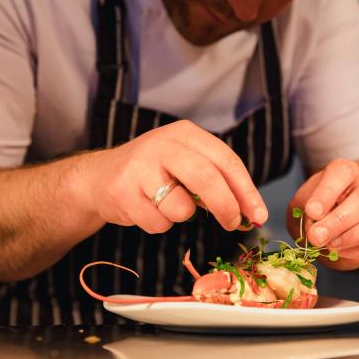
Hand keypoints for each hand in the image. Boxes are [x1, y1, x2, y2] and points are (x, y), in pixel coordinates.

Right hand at [77, 120, 267, 232]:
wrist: (99, 177)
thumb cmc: (154, 173)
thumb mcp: (185, 164)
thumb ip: (216, 181)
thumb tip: (251, 213)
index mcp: (185, 134)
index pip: (226, 160)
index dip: (247, 191)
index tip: (258, 215)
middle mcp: (162, 144)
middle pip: (207, 178)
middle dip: (226, 206)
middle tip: (233, 224)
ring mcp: (140, 166)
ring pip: (181, 208)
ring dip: (182, 216)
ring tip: (165, 205)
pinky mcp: (122, 191)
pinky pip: (158, 223)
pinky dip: (158, 224)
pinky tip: (145, 209)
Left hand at [287, 158, 358, 269]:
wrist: (320, 229)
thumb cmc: (312, 210)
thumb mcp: (300, 205)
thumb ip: (306, 212)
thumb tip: (318, 230)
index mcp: (345, 172)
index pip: (342, 173)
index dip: (326, 193)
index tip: (311, 212)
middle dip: (339, 222)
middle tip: (316, 236)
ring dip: (352, 238)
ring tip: (328, 245)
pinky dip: (355, 252)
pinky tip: (337, 250)